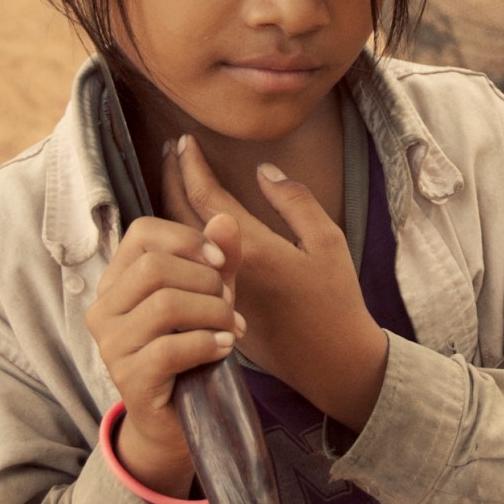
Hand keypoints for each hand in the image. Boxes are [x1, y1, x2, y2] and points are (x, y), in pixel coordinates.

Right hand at [86, 212, 243, 495]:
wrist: (182, 419)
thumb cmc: (193, 349)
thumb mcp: (210, 297)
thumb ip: (218, 260)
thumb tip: (225, 219)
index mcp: (118, 280)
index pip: (142, 233)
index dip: (186, 238)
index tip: (219, 261)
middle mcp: (104, 309)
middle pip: (153, 267)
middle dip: (205, 281)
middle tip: (228, 303)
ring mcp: (111, 345)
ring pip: (164, 305)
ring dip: (212, 312)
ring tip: (231, 327)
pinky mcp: (128, 379)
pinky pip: (169, 349)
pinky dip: (206, 344)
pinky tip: (224, 349)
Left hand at [163, 138, 387, 431]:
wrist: (332, 362)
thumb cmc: (336, 300)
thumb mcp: (328, 242)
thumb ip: (295, 201)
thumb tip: (264, 169)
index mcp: (251, 250)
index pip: (206, 198)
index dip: (191, 165)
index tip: (183, 141)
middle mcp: (224, 271)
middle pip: (181, 218)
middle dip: (171, 179)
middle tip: (168, 151)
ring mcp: (215, 291)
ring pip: (181, 244)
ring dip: (172, 207)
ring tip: (172, 178)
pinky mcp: (216, 308)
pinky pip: (188, 264)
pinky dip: (183, 237)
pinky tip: (184, 222)